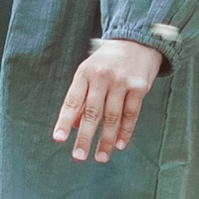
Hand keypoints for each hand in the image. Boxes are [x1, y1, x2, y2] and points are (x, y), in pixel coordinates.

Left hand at [54, 38, 163, 162]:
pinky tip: (119, 145)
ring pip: (112, 117)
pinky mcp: (139, 87)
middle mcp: (102, 77)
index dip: (64, 121)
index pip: (72, 101)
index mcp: (85, 73)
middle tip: (78, 156)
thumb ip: (81, 97)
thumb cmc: (108, 61)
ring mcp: (121, 82)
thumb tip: (71, 126)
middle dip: (85, 137)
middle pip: (92, 113)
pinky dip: (125, 131)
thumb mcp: (89, 72)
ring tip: (100, 158)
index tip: (58, 139)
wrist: (138, 41)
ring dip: (106, 140)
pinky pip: (131, 114)